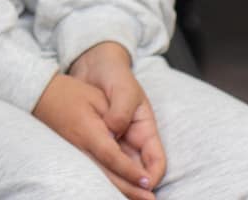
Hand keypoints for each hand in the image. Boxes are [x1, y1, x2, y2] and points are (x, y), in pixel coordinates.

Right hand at [33, 67, 159, 199]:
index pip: (112, 156)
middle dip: (129, 189)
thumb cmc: (71, 92)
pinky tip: (121, 190)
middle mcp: (80, 148)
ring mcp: (75, 154)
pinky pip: (94, 174)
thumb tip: (122, 137)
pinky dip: (109, 183)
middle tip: (149, 198)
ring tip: (139, 198)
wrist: (40, 95)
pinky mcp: (74, 156)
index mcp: (88, 132)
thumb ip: (114, 116)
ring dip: (120, 190)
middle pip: (107, 175)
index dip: (130, 171)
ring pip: (100, 178)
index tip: (147, 181)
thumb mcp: (96, 97)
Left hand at [69, 43, 166, 194]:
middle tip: (126, 198)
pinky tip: (91, 175)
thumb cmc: (113, 72)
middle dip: (134, 186)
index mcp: (145, 128)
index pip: (156, 161)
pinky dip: (99, 168)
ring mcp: (115, 139)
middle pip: (137, 170)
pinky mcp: (98, 137)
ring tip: (110, 192)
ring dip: (116, 181)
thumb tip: (114, 132)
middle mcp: (131, 137)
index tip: (143, 186)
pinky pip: (101, 158)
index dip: (152, 177)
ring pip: (119, 168)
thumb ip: (121, 112)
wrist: (92, 61)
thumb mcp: (122, 90)